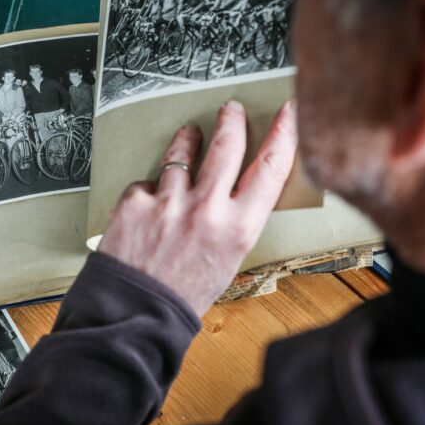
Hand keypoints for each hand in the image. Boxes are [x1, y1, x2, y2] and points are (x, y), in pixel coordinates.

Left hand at [98, 100, 297, 317]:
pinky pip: (146, 183)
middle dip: (231, 121)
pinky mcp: (135, 202)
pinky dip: (149, 191)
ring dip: (187, 142)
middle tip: (231, 109)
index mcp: (238, 229)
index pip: (271, 167)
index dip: (285, 134)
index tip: (289, 113)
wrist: (135, 315)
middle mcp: (207, 210)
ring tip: (189, 135)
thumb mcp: (226, 262)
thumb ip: (232, 224)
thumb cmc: (183, 297)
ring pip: (183, 154)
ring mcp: (169, 203)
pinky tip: (149, 206)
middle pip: (227, 146)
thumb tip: (232, 193)